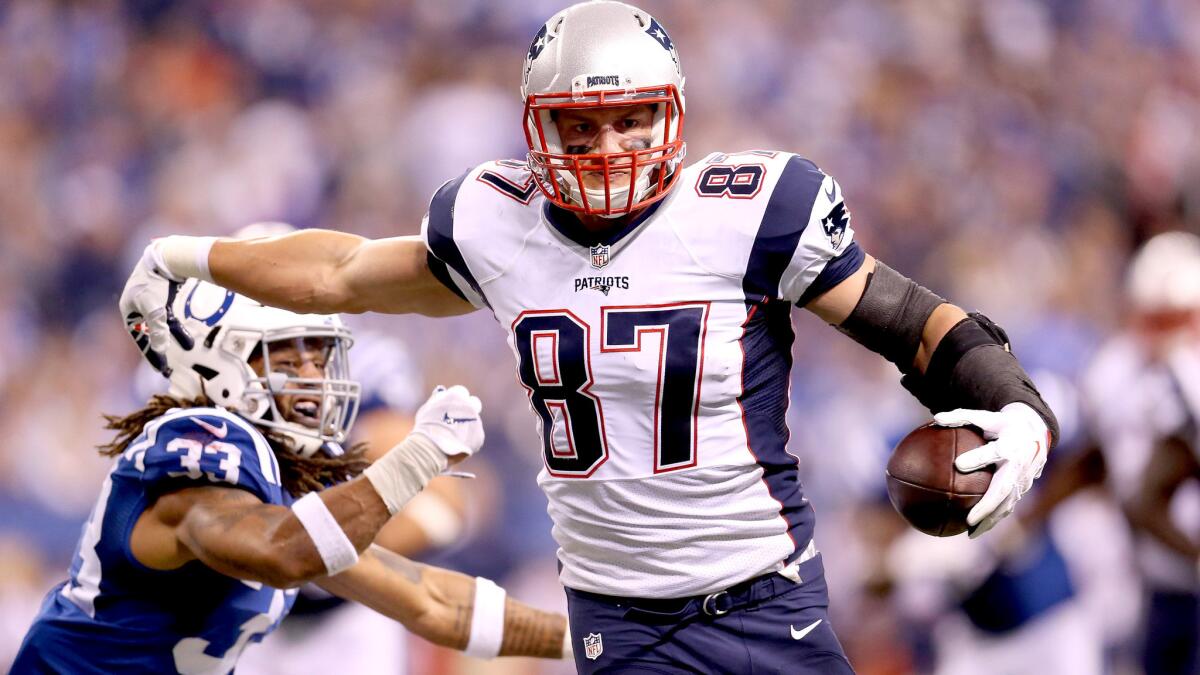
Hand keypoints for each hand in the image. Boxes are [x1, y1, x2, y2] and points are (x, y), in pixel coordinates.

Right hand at [118, 241, 177, 371]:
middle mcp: (137, 307)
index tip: (160, 369)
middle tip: (168, 368)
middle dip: (159, 349)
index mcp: (128, 310)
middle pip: (148, 333)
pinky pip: (169, 317)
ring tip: (187, 349)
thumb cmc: (156, 281)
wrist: (168, 256)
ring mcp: (150, 301)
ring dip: (173, 337)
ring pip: (161, 326)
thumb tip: (160, 349)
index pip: (139, 338)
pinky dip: (177, 327)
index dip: (150, 354)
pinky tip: (188, 338)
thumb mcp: (154, 307)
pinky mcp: (163, 296)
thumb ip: (157, 328)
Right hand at [410, 385, 484, 461]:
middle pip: (474, 403)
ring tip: (452, 438)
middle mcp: (469, 405)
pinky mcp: (479, 435)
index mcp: (456, 396)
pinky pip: (475, 437)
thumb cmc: (425, 428)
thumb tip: (441, 392)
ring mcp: (476, 420)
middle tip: (460, 419)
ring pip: (474, 422)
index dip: (457, 399)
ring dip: (467, 427)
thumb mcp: (427, 410)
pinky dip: (468, 441)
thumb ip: (436, 400)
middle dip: (469, 409)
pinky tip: (457, 446)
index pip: (461, 392)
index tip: (453, 406)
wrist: (432, 447)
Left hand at [934, 402, 1049, 538]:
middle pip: (1004, 488)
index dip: (978, 458)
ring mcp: (1023, 479)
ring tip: (971, 532)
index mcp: (1010, 444)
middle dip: (988, 506)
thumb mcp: (984, 417)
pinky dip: (993, 518)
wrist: (1034, 430)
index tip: (958, 465)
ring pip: (1008, 503)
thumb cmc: (1002, 423)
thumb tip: (936, 419)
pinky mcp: (1023, 488)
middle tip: (969, 519)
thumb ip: (961, 417)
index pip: (993, 452)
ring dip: (991, 519)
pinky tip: (974, 530)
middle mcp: (1019, 464)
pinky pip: (1008, 505)